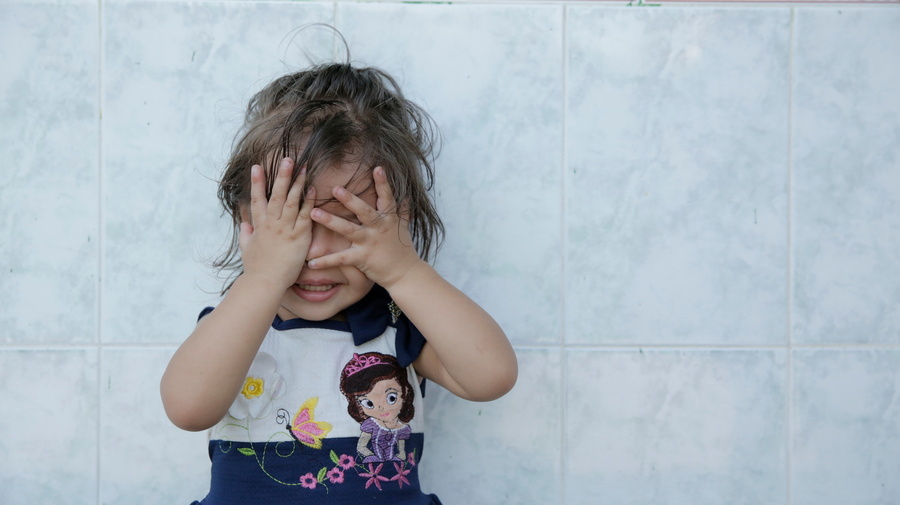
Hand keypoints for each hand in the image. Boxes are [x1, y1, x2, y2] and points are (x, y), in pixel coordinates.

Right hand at [238, 158, 315, 289]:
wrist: (265, 282)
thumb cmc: (256, 268)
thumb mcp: (246, 249)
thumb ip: (246, 234)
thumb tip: (244, 225)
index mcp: (259, 225)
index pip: (257, 199)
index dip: (257, 182)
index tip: (257, 166)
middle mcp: (272, 224)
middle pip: (277, 195)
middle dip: (282, 176)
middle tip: (287, 159)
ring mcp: (286, 229)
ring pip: (292, 201)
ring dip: (298, 183)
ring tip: (303, 167)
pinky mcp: (299, 237)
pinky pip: (305, 216)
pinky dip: (308, 202)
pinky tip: (313, 189)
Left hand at [307, 166, 422, 288]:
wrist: (405, 273)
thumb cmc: (403, 248)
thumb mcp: (404, 226)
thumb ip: (403, 209)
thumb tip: (406, 193)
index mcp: (388, 218)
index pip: (387, 197)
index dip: (383, 183)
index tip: (377, 168)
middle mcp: (379, 228)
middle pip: (363, 211)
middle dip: (349, 200)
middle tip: (335, 188)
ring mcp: (369, 243)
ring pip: (348, 230)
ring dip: (330, 221)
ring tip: (313, 213)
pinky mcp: (361, 258)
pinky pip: (341, 259)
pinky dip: (325, 261)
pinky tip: (311, 262)